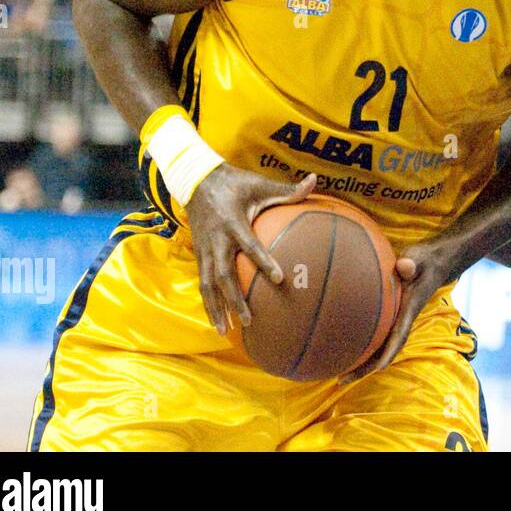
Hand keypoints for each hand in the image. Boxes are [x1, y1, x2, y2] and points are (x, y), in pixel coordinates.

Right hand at [183, 165, 316, 334]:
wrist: (195, 179)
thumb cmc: (234, 182)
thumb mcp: (260, 183)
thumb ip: (288, 189)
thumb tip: (315, 180)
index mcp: (233, 222)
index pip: (250, 245)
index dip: (263, 261)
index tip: (279, 278)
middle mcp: (216, 239)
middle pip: (223, 274)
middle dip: (234, 299)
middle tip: (249, 319)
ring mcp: (204, 248)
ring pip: (207, 284)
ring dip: (216, 308)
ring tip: (226, 331)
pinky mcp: (199, 253)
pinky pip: (202, 282)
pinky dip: (207, 302)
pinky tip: (216, 320)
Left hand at [339, 238, 458, 384]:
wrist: (434, 262)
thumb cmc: (425, 261)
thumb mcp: (420, 259)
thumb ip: (413, 263)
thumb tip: (404, 266)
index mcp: (409, 310)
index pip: (400, 335)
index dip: (389, 352)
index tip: (378, 368)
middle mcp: (402, 320)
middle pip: (385, 351)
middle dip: (366, 368)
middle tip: (342, 380)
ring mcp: (395, 320)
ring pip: (379, 348)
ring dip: (361, 363)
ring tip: (338, 376)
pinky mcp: (389, 316)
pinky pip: (375, 336)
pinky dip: (361, 348)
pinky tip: (342, 351)